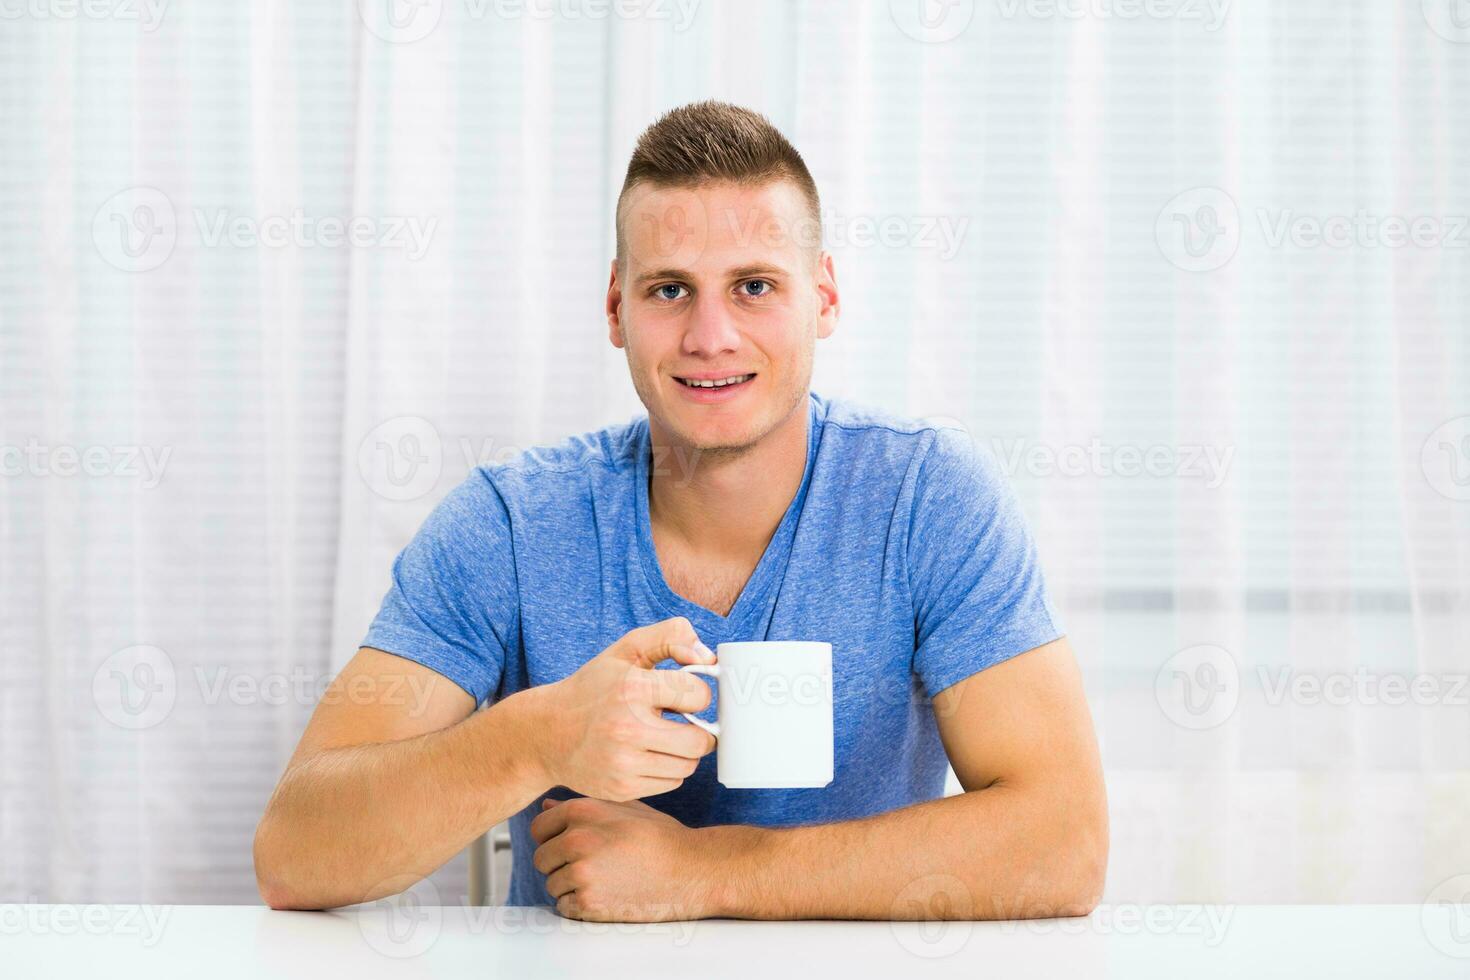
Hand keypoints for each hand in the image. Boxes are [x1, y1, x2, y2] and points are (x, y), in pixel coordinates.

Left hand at [530, 796, 722, 920]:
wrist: (691, 870)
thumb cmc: (662, 838)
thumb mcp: (625, 810)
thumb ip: (585, 807)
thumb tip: (547, 807)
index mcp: (583, 811)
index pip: (539, 827)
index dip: (553, 838)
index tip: (571, 846)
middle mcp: (577, 839)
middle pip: (542, 859)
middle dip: (560, 864)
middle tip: (593, 866)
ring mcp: (581, 872)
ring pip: (552, 885)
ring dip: (571, 887)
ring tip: (606, 880)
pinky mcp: (588, 902)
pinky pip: (564, 907)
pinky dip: (580, 907)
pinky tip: (607, 895)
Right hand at [532, 617, 716, 801]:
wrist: (546, 733)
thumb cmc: (593, 688)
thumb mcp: (626, 650)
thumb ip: (671, 636)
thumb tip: (708, 657)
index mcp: (631, 689)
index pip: (699, 696)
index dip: (697, 695)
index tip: (684, 696)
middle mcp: (627, 728)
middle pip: (700, 742)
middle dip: (700, 731)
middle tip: (686, 723)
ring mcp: (623, 763)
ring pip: (688, 766)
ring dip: (684, 752)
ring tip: (665, 738)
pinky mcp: (621, 788)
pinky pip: (671, 783)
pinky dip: (668, 770)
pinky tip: (649, 755)